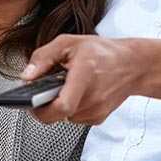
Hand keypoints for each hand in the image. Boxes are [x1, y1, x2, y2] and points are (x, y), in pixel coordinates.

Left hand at [24, 35, 145, 124]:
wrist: (133, 65)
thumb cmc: (102, 52)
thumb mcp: (69, 43)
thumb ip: (43, 57)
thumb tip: (27, 76)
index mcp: (85, 75)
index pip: (62, 106)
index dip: (41, 110)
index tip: (30, 103)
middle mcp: (93, 97)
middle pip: (59, 114)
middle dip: (46, 105)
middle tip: (44, 92)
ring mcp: (98, 110)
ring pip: (65, 117)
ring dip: (59, 105)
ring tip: (67, 87)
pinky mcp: (99, 118)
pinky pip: (75, 118)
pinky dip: (71, 108)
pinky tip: (78, 93)